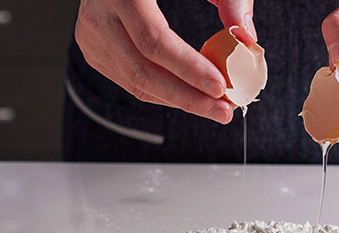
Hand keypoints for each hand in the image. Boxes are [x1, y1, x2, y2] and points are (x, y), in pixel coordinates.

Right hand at [75, 0, 257, 123]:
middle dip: (187, 97)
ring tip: (214, 107)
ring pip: (134, 82)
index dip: (188, 69)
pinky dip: (161, 92)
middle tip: (223, 110)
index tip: (221, 87)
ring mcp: (91, 35)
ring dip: (177, 100)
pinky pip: (128, 79)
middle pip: (142, 71)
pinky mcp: (93, 47)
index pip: (154, 41)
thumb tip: (247, 37)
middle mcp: (98, 16)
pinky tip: (188, 95)